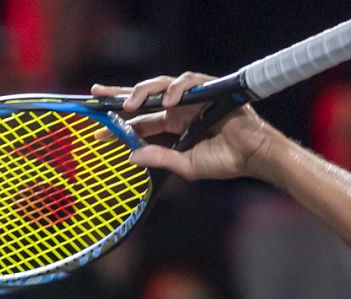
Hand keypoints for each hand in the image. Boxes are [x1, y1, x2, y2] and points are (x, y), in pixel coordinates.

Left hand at [92, 73, 282, 181]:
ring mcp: (192, 98)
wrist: (253, 156)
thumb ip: (160, 158)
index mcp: (173, 126)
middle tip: (98, 94)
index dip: (119, 124)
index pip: (141, 121)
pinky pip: (188, 82)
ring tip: (128, 105)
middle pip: (144, 97)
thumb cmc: (225, 161)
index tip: (97, 131)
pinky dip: (176, 89)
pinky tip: (167, 102)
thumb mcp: (185, 165)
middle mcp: (179, 109)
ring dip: (142, 91)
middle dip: (120, 94)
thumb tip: (132, 157)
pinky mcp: (208, 89)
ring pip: (161, 85)